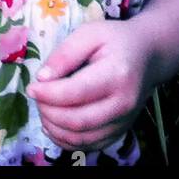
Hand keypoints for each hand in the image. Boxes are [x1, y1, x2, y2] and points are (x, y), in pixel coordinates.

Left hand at [27, 17, 161, 154]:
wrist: (148, 55)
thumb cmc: (115, 40)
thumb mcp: (89, 33)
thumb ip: (65, 54)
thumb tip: (42, 78)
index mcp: (117, 75)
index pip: (76, 93)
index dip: (48, 94)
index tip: (31, 87)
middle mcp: (123, 104)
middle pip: (77, 121)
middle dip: (48, 112)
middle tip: (36, 96)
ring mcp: (124, 122)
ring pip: (81, 139)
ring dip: (54, 128)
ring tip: (43, 108)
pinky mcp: (120, 132)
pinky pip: (89, 145)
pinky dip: (66, 140)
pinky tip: (53, 124)